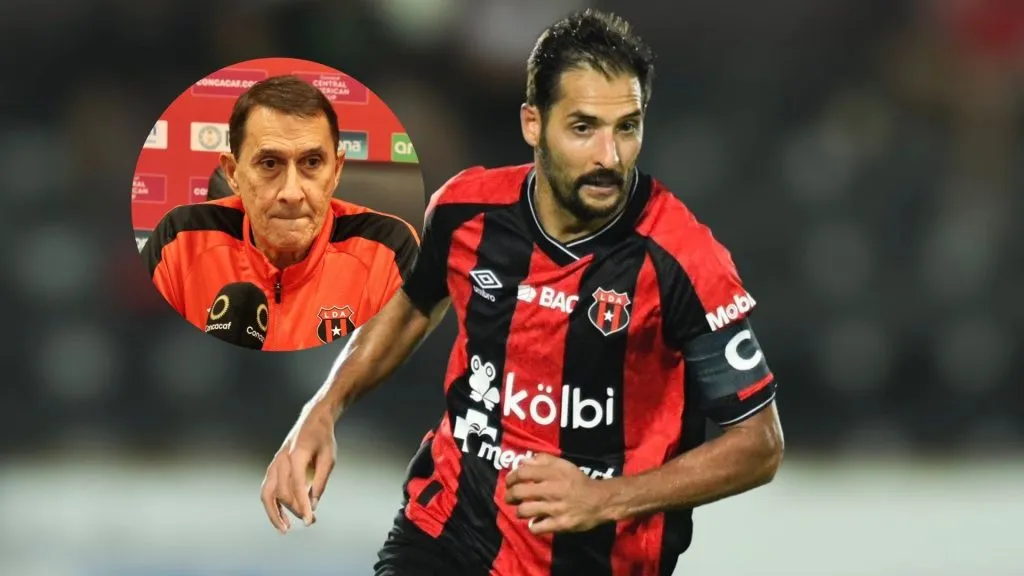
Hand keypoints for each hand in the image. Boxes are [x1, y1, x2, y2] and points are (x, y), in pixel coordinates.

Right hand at [260, 402, 336, 533]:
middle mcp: (282, 460)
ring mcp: (274, 463)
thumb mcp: (328, 459)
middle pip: (282, 492)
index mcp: (297, 455)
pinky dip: (271, 505)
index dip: (302, 505)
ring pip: (267, 493)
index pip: (297, 485)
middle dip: (295, 509)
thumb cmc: (323, 439)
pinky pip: (267, 490)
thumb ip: (320, 482)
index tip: (309, 520)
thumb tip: (312, 506)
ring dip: (275, 512)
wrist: (312, 421)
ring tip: (285, 528)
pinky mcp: (273, 467)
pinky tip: (280, 517)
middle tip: (310, 521)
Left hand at [504, 453, 613, 534]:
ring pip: (524, 510)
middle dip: (509, 496)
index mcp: (553, 473)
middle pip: (519, 492)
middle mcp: (552, 490)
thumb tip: (521, 462)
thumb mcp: (563, 465)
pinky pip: (536, 527)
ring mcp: (556, 508)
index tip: (508, 482)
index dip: (510, 478)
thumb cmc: (578, 481)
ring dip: (519, 511)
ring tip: (523, 510)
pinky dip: (533, 526)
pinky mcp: (560, 524)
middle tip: (510, 498)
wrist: (600, 500)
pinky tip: (536, 522)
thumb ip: (543, 460)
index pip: (522, 473)